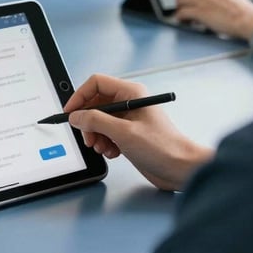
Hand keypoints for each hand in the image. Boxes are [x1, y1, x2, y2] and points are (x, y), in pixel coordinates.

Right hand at [65, 74, 212, 190]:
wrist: (181, 169)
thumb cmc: (163, 147)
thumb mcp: (123, 132)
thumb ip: (95, 121)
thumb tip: (76, 116)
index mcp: (130, 93)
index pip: (96, 83)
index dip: (80, 96)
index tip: (70, 112)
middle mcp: (129, 103)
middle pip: (94, 104)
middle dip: (88, 122)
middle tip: (88, 137)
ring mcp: (128, 119)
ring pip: (98, 121)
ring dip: (95, 135)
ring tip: (102, 147)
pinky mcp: (128, 134)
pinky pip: (106, 133)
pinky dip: (104, 143)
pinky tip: (113, 152)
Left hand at [175, 0, 252, 38]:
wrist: (249, 20)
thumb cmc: (245, 12)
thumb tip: (215, 1)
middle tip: (182, 7)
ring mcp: (203, 0)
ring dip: (179, 7)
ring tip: (182, 15)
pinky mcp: (200, 12)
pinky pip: (182, 12)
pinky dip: (180, 17)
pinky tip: (182, 21)